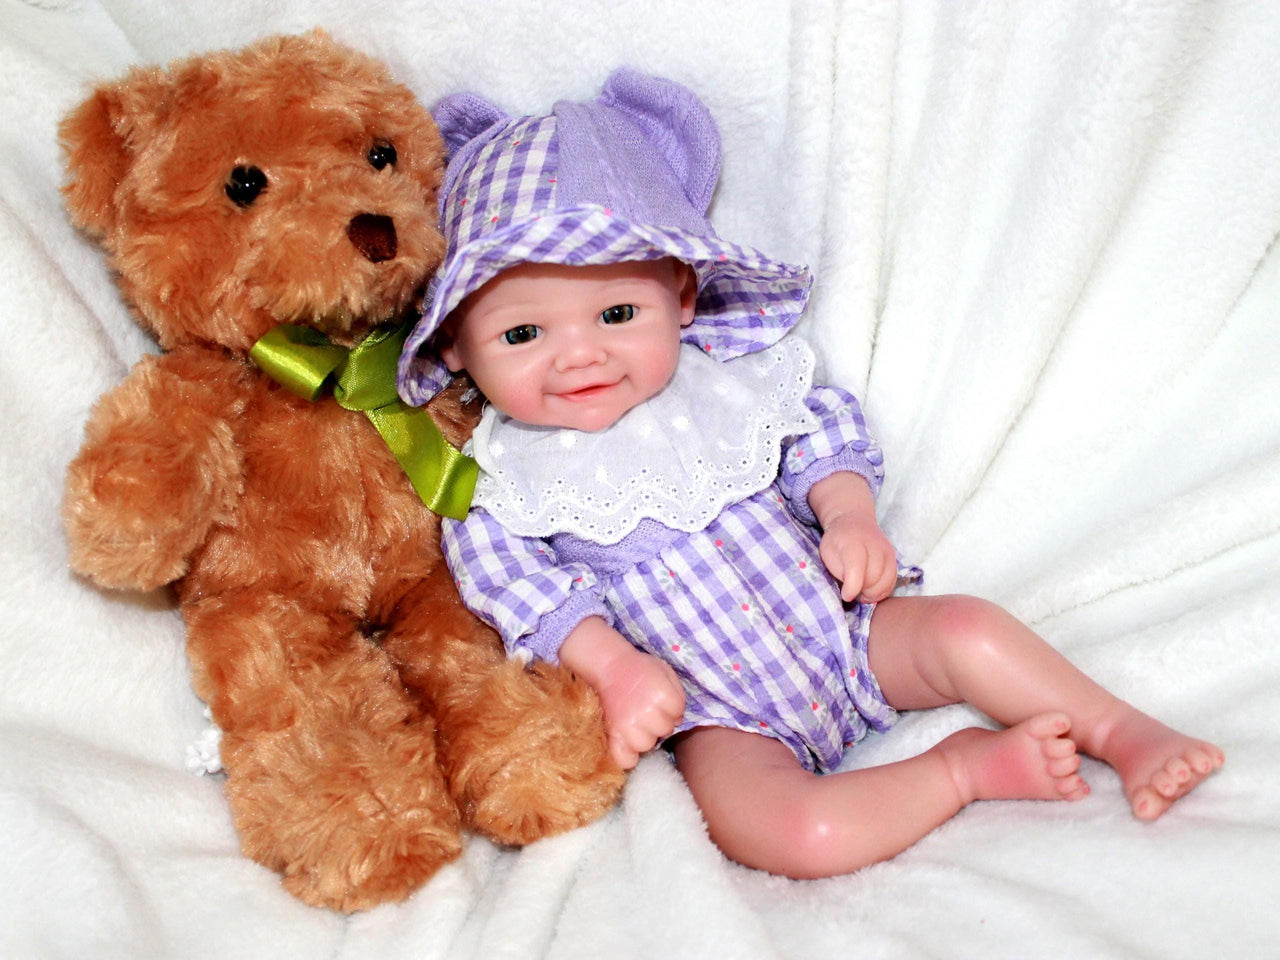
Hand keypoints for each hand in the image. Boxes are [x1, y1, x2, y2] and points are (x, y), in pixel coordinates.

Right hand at [593, 648, 685, 769]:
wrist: (609, 666)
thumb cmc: (640, 668)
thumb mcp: (665, 672)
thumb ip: (678, 694)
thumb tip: (678, 720)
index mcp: (663, 695)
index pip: (678, 713)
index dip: (671, 707)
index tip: (659, 700)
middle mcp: (647, 712)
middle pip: (665, 730)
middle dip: (659, 721)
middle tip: (647, 710)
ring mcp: (629, 725)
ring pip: (646, 745)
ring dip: (645, 736)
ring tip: (637, 724)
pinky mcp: (614, 734)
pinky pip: (625, 759)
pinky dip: (628, 756)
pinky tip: (628, 744)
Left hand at [818, 511, 898, 602]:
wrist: (853, 522)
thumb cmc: (837, 541)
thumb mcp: (827, 553)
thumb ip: (838, 570)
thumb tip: (851, 589)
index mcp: (852, 542)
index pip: (856, 569)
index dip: (852, 587)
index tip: (845, 595)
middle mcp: (874, 545)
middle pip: (873, 578)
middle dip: (862, 591)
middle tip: (852, 592)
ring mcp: (887, 551)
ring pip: (886, 582)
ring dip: (873, 593)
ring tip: (861, 592)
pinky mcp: (894, 558)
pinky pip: (892, 581)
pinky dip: (883, 591)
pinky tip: (871, 590)